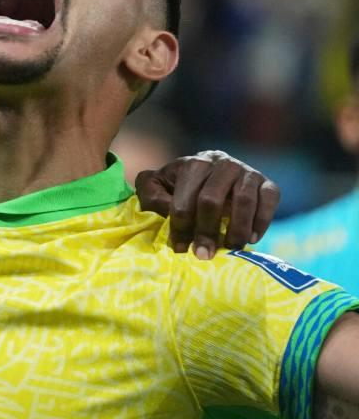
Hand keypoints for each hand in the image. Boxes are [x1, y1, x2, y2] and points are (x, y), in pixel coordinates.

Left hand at [136, 150, 279, 258]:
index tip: (179, 248)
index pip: (184, 199)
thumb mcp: (155, 186)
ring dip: (236, 230)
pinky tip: (252, 239)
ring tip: (229, 248)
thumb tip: (166, 209)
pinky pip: (270, 200)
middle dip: (205, 232)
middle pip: (212, 201)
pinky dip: (262, 221)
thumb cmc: (178, 186)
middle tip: (203, 255)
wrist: (209, 175)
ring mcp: (247, 172)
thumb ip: (150, 194)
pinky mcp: (267, 183)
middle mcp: (222, 163)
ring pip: (243, 201)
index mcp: (194, 164)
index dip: (180, 227)